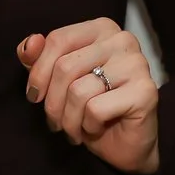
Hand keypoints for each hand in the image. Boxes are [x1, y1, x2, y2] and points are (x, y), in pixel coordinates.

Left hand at [18, 19, 160, 174]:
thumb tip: (30, 43)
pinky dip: (88, 126)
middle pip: (65, 67)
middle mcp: (123, 40)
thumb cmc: (90, 108)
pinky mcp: (145, 92)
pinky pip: (95, 109)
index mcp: (103, 28)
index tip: (35, 95)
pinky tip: (96, 128)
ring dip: (68, 119)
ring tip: (75, 128)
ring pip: (78, 91)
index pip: (58, 39)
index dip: (38, 72)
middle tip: (56, 121)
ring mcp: (137, 65)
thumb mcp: (57, 81)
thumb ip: (38, 58)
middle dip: (52, 103)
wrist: (125, 145)